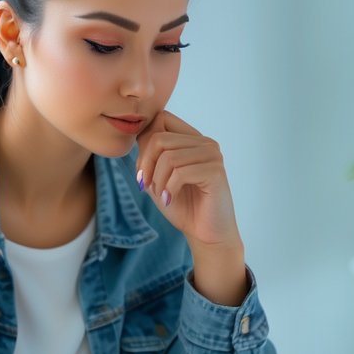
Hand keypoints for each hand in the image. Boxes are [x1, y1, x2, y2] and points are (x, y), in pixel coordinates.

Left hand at [135, 110, 239, 248]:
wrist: (205, 234)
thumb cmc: (183, 206)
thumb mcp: (158, 176)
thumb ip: (149, 153)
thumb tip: (138, 132)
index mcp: (192, 139)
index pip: (161, 119)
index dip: (144, 145)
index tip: (143, 172)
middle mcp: (205, 143)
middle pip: (159, 138)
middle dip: (146, 165)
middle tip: (147, 186)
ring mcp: (213, 155)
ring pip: (168, 157)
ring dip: (157, 180)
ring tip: (162, 195)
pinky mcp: (215, 171)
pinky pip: (180, 173)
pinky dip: (168, 189)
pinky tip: (170, 199)